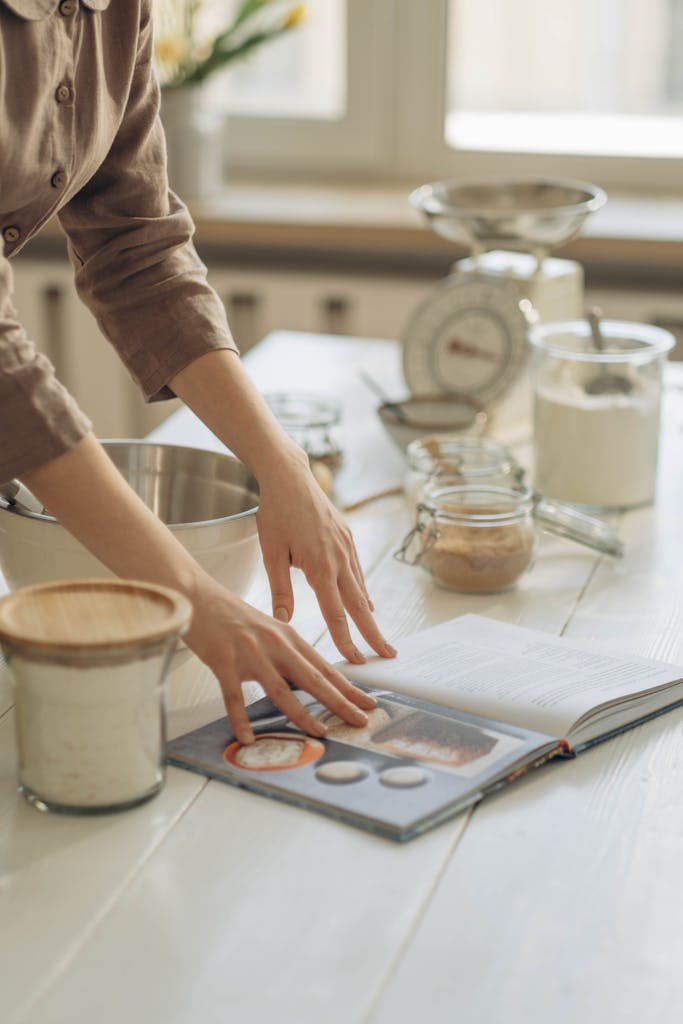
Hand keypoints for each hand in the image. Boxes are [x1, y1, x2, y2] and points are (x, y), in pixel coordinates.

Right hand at [185, 578, 377, 743]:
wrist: (197, 596)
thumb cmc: (233, 617)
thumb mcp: (269, 631)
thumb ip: (288, 654)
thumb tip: (308, 681)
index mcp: (289, 637)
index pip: (325, 668)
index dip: (348, 688)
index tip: (368, 704)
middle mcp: (275, 645)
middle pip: (313, 679)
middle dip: (340, 702)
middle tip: (361, 721)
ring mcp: (250, 654)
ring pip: (280, 690)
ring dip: (302, 714)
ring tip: (320, 733)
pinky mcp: (224, 662)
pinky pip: (233, 697)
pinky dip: (240, 719)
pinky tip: (247, 738)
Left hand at [256, 447, 395, 664]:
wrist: (290, 476)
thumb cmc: (275, 513)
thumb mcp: (271, 554)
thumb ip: (280, 591)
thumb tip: (283, 622)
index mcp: (319, 566)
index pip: (336, 612)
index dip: (345, 640)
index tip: (354, 660)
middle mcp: (339, 558)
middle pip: (359, 605)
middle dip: (373, 634)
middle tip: (388, 656)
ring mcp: (347, 546)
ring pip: (361, 588)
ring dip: (369, 615)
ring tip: (378, 638)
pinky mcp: (347, 537)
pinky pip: (358, 571)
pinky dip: (363, 591)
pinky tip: (365, 604)